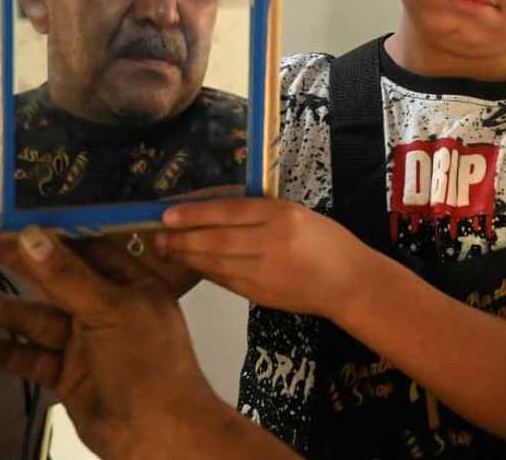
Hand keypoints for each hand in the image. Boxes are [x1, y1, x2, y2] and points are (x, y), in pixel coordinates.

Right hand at [0, 227, 218, 459]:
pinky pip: (31, 358)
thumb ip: (68, 275)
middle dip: (15, 263)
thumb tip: (33, 235)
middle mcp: (108, 307)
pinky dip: (5, 352)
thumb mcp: (110, 309)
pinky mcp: (68, 374)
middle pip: (54, 280)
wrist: (158, 432)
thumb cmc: (147, 361)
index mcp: (132, 283)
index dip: (50, 233)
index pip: (86, 248)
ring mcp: (86, 342)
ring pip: (35, 319)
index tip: (13, 218)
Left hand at [156, 198, 372, 319]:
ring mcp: (266, 271)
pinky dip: (206, 272)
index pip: (229, 211)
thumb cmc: (327, 241)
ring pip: (215, 262)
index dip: (194, 213)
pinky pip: (226, 280)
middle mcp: (272, 241)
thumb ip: (261, 213)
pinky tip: (193, 265)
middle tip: (155, 236)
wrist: (350, 282)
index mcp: (282, 214)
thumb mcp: (298, 214)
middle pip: (215, 239)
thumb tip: (214, 212)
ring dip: (187, 257)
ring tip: (166, 250)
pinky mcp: (261, 295)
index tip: (166, 214)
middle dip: (181, 238)